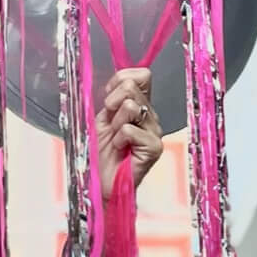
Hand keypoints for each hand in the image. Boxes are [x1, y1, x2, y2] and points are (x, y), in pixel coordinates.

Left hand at [97, 69, 163, 197]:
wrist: (101, 181)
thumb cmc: (101, 152)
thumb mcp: (103, 117)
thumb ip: (112, 97)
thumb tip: (119, 79)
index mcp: (140, 104)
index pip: (142, 75)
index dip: (120, 80)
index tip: (108, 100)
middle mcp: (150, 115)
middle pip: (132, 87)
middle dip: (112, 102)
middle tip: (110, 124)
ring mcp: (154, 131)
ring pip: (131, 106)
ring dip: (115, 124)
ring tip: (115, 139)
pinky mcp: (154, 147)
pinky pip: (129, 130)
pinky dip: (118, 139)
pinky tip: (120, 149)